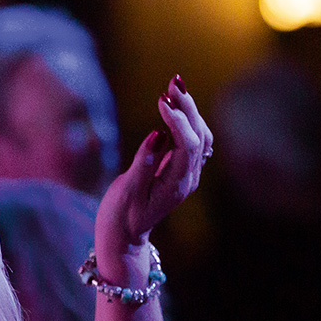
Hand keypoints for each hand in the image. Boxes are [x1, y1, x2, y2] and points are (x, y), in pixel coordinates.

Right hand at [95, 76, 211, 262]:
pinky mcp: (179, 170)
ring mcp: (187, 175)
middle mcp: (188, 179)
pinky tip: (174, 104)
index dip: (178, 121)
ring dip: (189, 110)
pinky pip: (192, 141)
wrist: (123, 238)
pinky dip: (186, 120)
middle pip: (200, 136)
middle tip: (173, 82)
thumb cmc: (120, 217)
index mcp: (177, 185)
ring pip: (200, 136)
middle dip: (187, 107)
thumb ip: (143, 164)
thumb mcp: (127, 192)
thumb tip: (157, 135)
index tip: (161, 100)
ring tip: (174, 87)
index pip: (188, 146)